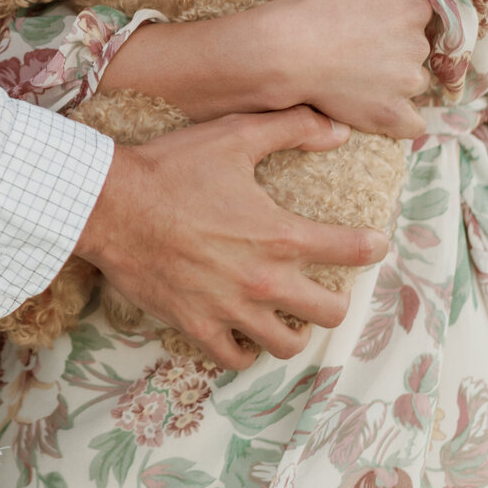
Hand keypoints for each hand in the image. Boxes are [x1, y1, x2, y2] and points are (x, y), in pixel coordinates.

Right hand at [76, 106, 387, 370]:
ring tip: (291, 315)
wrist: (113, 205)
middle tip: (327, 286)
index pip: (349, 250)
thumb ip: (291, 128)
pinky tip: (246, 336)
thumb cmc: (173, 167)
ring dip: (295, 330)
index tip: (374, 243)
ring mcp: (230, 309)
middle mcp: (263, 280)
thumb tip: (337, 130)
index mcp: (279, 235)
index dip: (370, 246)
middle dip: (336, 298)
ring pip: (288, 344)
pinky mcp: (197, 326)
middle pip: (329, 312)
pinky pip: (237, 358)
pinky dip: (247, 350)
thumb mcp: (235, 135)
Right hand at [256, 0, 432, 137]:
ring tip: (363, 71)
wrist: (287, 49)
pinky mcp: (391, 115)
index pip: (420, 7)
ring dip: (397, 77)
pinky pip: (412, 122)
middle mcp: (419, 45)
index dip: (398, 9)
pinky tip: (383, 106)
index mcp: (415, 5)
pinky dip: (401, 116)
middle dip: (397, 43)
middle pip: (418, 44)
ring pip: (415, 80)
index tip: (374, 13)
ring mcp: (407, 83)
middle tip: (361, 40)